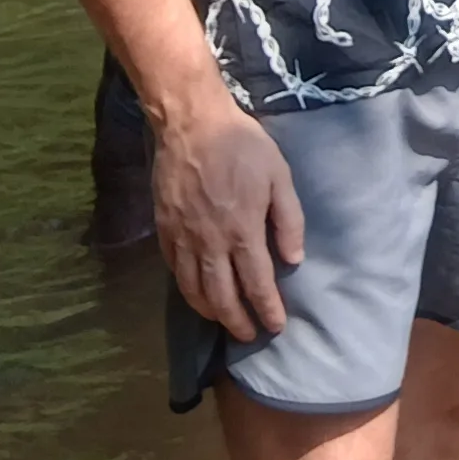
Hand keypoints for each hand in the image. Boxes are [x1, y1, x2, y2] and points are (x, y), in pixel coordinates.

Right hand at [152, 94, 304, 339]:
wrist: (191, 124)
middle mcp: (210, 244)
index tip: (276, 327)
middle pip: (222, 298)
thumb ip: (288, 220)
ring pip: (194, 291)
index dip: (267, 310)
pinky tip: (196, 293)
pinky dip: (187, 290)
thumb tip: (293, 260)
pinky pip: (174, 272)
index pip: (258, 285)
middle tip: (249, 335)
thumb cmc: (241, 145)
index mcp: (242, 232)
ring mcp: (183, 239)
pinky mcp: (164, 230)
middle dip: (237, 322)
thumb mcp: (278, 175)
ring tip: (224, 321)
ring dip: (211, 313)